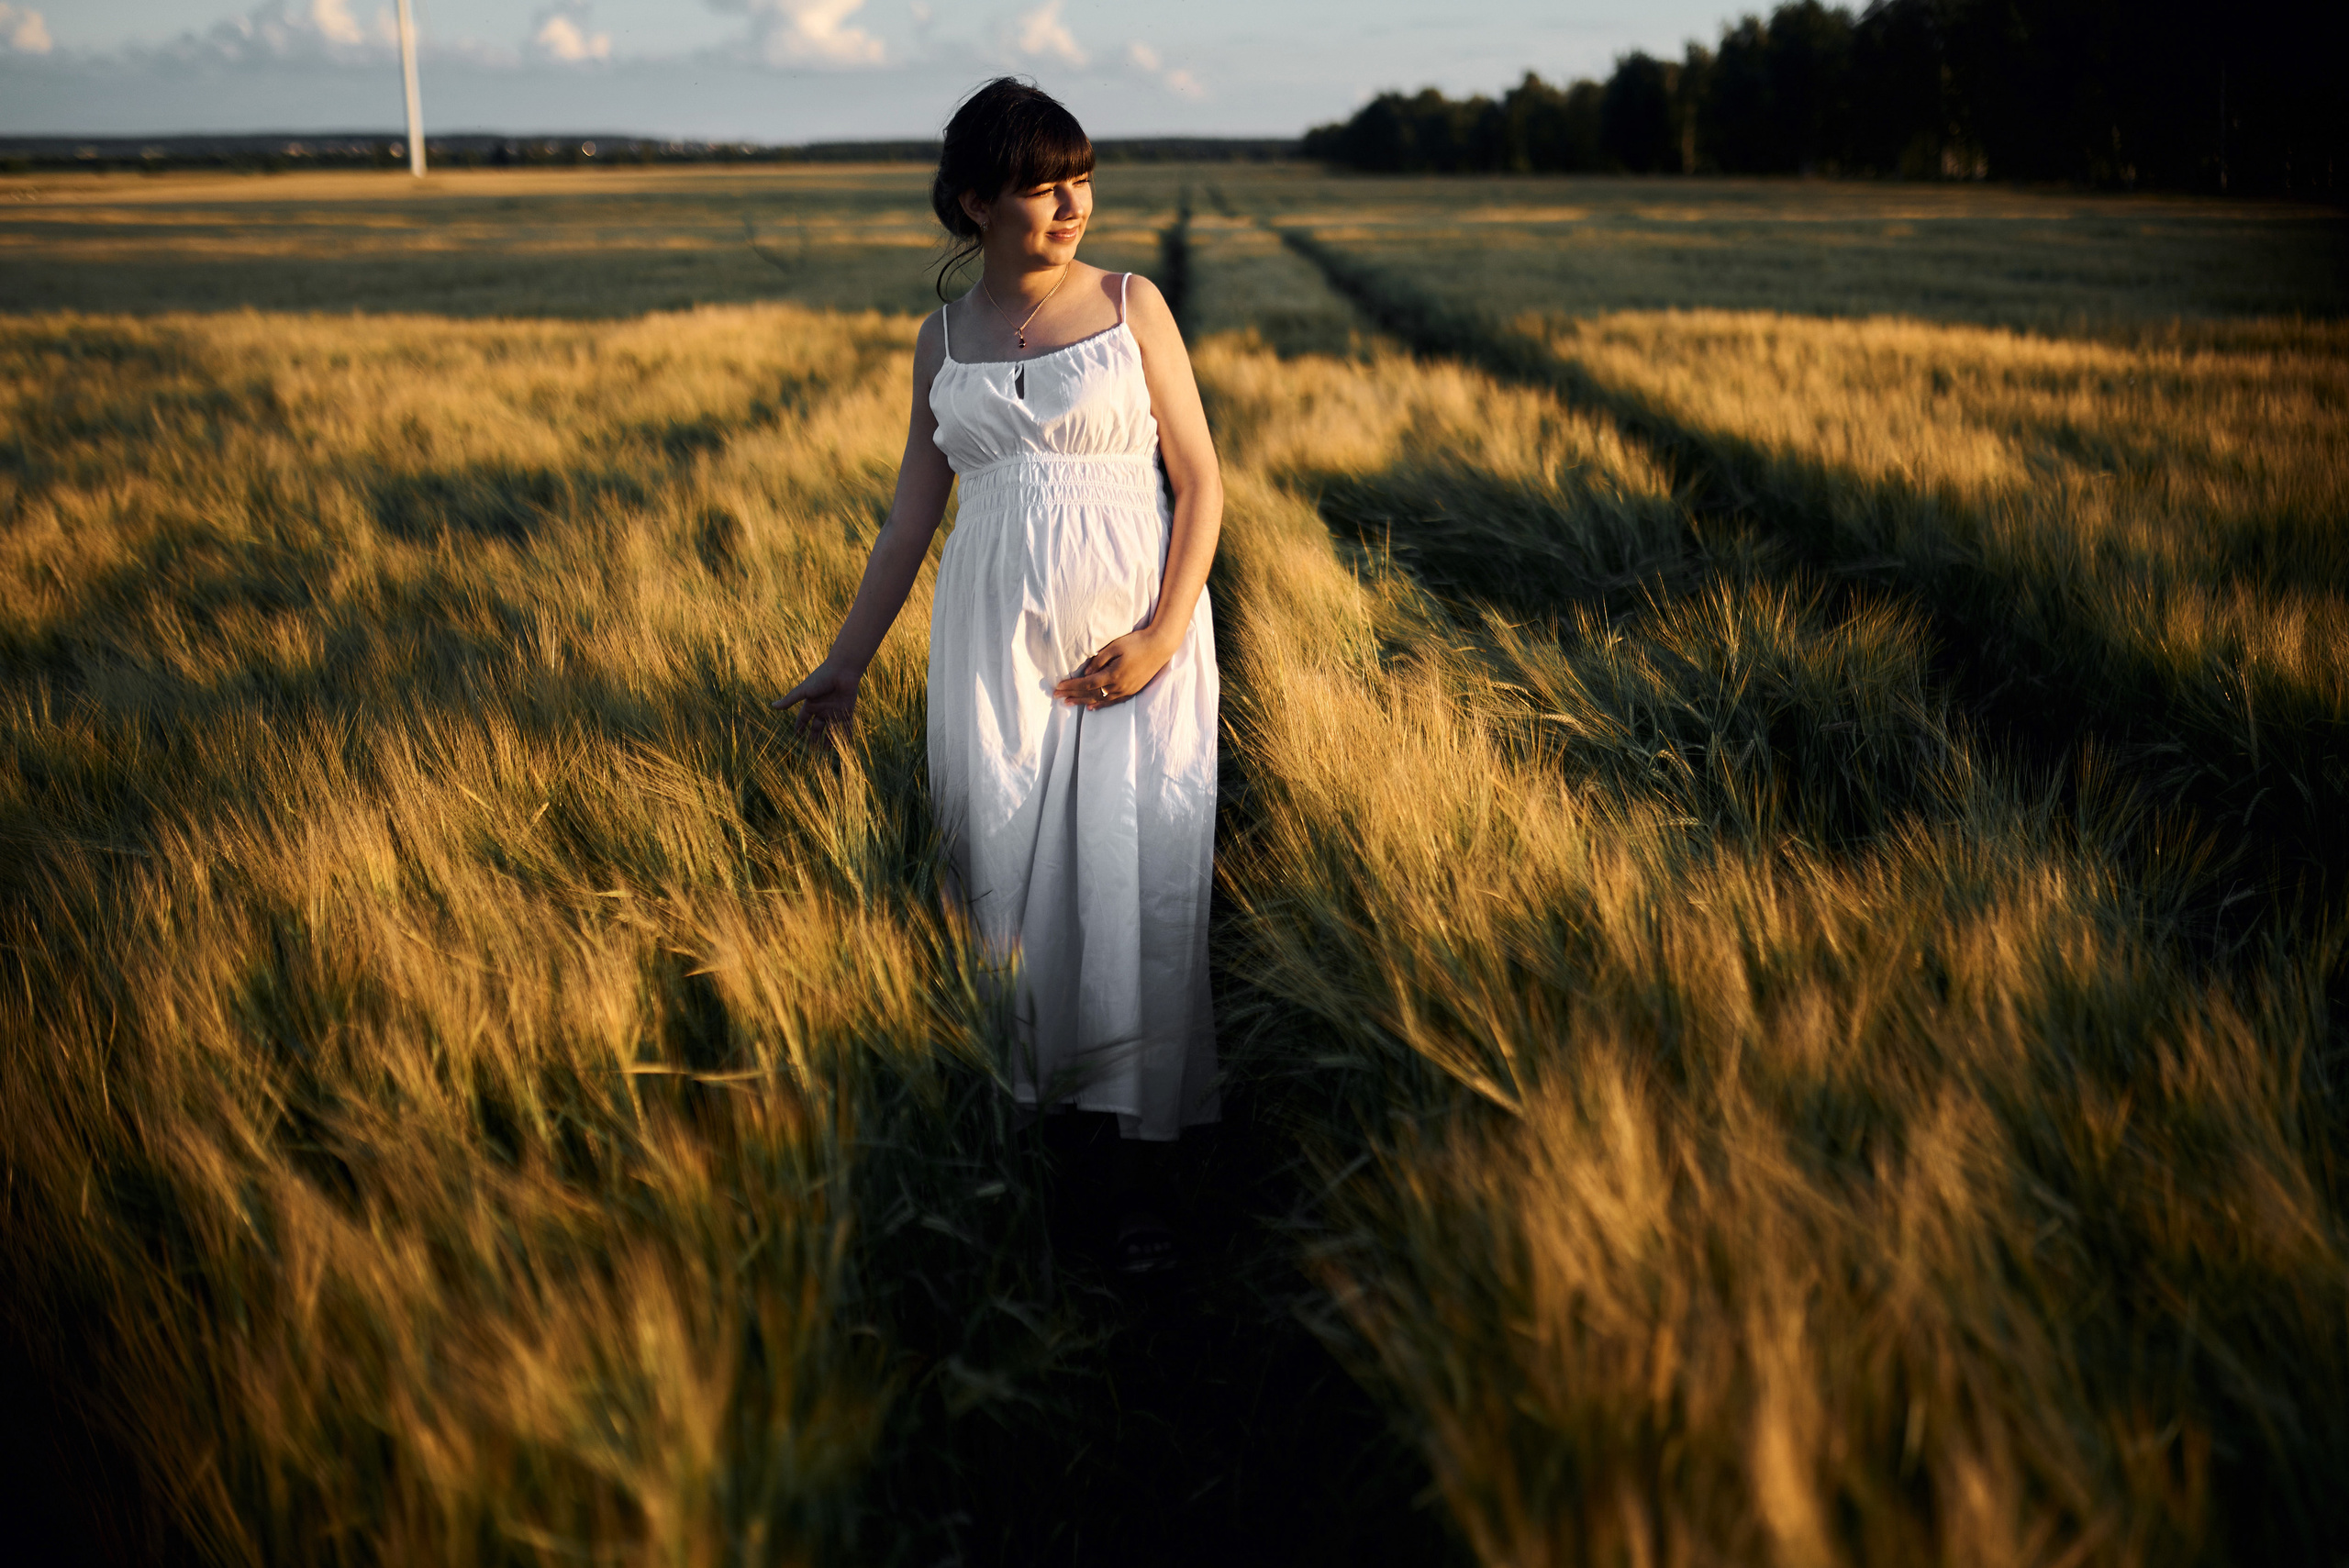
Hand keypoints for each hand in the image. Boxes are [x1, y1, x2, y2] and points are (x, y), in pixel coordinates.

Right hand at [771, 660, 860, 744]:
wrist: (842, 671)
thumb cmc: (821, 678)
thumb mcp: (804, 690)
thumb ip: (790, 700)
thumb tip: (772, 706)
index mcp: (812, 704)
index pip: (803, 719)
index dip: (799, 727)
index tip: (796, 736)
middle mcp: (823, 709)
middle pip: (817, 727)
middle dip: (814, 737)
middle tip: (811, 749)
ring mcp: (835, 711)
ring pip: (831, 730)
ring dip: (829, 741)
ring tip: (826, 751)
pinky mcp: (847, 712)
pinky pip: (846, 727)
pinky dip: (845, 737)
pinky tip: (844, 746)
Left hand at [1053, 626, 1175, 710]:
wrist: (1160, 646)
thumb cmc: (1136, 642)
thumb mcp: (1115, 646)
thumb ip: (1099, 660)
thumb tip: (1086, 673)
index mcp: (1113, 675)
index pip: (1086, 684)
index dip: (1071, 686)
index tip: (1058, 687)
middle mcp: (1119, 687)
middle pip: (1091, 694)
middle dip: (1073, 695)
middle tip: (1057, 697)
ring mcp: (1126, 691)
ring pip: (1101, 700)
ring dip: (1083, 702)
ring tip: (1069, 704)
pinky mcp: (1132, 691)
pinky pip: (1113, 702)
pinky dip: (1101, 705)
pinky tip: (1092, 707)